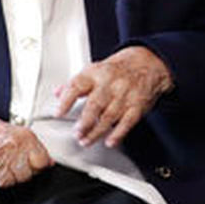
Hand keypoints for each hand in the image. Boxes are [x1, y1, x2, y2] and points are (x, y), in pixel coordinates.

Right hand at [0, 117, 52, 188]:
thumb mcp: (17, 134)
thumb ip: (35, 148)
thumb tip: (49, 162)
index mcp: (23, 137)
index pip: (42, 163)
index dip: (36, 167)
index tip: (30, 166)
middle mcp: (11, 147)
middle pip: (26, 176)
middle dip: (19, 174)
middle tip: (9, 165)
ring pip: (10, 182)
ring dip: (4, 178)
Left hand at [55, 46, 172, 148]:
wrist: (148, 62)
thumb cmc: (117, 69)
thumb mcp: (94, 70)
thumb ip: (75, 83)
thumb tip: (57, 93)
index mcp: (96, 74)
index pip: (77, 86)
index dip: (66, 100)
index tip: (58, 113)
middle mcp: (110, 84)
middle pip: (95, 104)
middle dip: (85, 121)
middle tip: (76, 133)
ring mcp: (125, 95)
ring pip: (109, 116)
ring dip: (97, 131)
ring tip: (86, 141)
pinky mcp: (138, 105)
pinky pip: (128, 121)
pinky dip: (118, 133)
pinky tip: (109, 141)